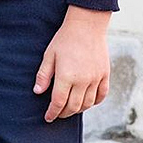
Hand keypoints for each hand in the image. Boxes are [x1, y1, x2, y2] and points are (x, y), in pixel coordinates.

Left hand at [33, 5, 110, 121]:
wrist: (87, 25)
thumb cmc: (65, 38)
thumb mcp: (50, 54)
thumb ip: (44, 75)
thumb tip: (37, 92)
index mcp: (66, 76)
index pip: (58, 102)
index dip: (52, 112)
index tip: (48, 117)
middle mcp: (82, 80)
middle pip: (73, 106)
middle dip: (64, 113)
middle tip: (58, 113)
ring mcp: (95, 78)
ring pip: (87, 104)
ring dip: (78, 109)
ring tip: (70, 108)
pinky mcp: (105, 75)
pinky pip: (101, 96)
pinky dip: (94, 102)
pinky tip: (87, 101)